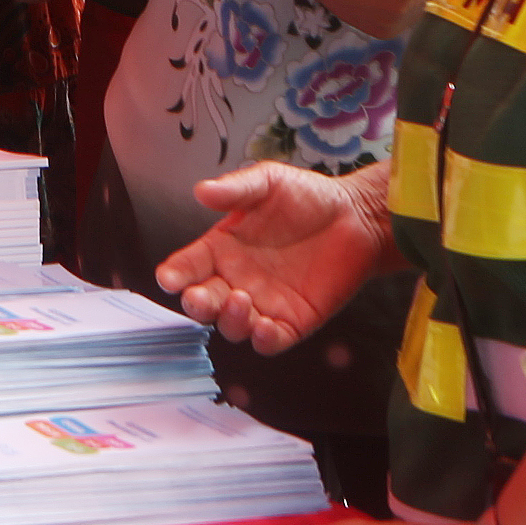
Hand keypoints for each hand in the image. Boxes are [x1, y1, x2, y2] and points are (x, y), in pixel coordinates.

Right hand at [154, 160, 393, 353]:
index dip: (175, 274)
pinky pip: (271, 341)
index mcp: (223, 249)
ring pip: (234, 326)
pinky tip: (264, 328)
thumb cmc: (308, 197)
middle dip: (196, 304)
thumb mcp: (268, 183)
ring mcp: (264, 304)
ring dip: (230, 320)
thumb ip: (235, 189)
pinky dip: (263, 340)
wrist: (357, 216)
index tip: (169, 277)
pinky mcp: (294, 321)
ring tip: (240, 300)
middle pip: (205, 302)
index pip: (189, 266)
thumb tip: (201, 190)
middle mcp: (237, 280)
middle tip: (198, 297)